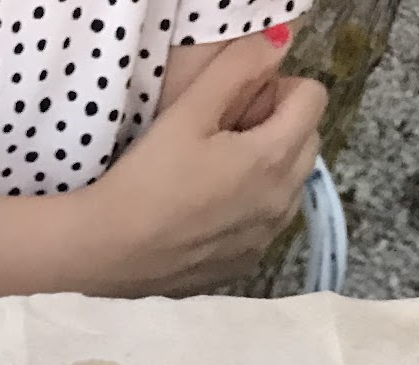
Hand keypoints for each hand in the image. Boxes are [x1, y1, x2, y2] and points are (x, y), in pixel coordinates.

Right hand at [88, 36, 326, 293]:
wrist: (105, 252)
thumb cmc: (144, 179)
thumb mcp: (187, 112)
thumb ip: (238, 68)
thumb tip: (277, 45)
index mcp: (273, 157)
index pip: (313, 98)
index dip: (277, 89)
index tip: (238, 104)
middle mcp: (282, 201)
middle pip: (307, 140)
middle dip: (277, 127)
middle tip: (225, 135)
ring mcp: (264, 239)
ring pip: (290, 185)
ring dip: (268, 169)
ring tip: (215, 175)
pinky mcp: (243, 265)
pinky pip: (266, 223)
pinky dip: (250, 208)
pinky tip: (206, 211)